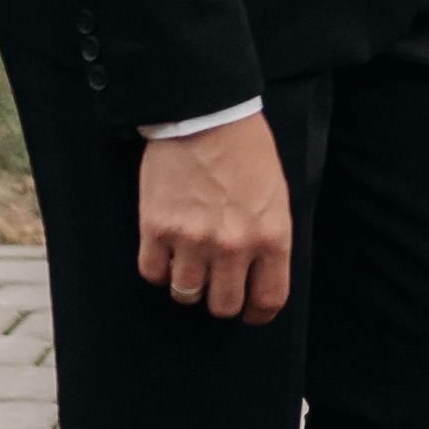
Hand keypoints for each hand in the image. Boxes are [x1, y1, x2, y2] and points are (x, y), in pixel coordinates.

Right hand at [137, 112, 291, 325]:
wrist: (205, 114)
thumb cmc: (246, 151)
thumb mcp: (276, 196)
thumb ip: (269, 239)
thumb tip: (258, 277)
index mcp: (271, 236)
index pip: (268, 300)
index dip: (257, 314)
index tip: (249, 312)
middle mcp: (233, 245)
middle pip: (223, 306)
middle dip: (219, 299)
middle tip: (214, 283)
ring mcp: (193, 239)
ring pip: (185, 294)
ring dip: (186, 284)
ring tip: (188, 262)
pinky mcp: (157, 228)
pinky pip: (152, 274)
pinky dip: (158, 268)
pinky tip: (165, 250)